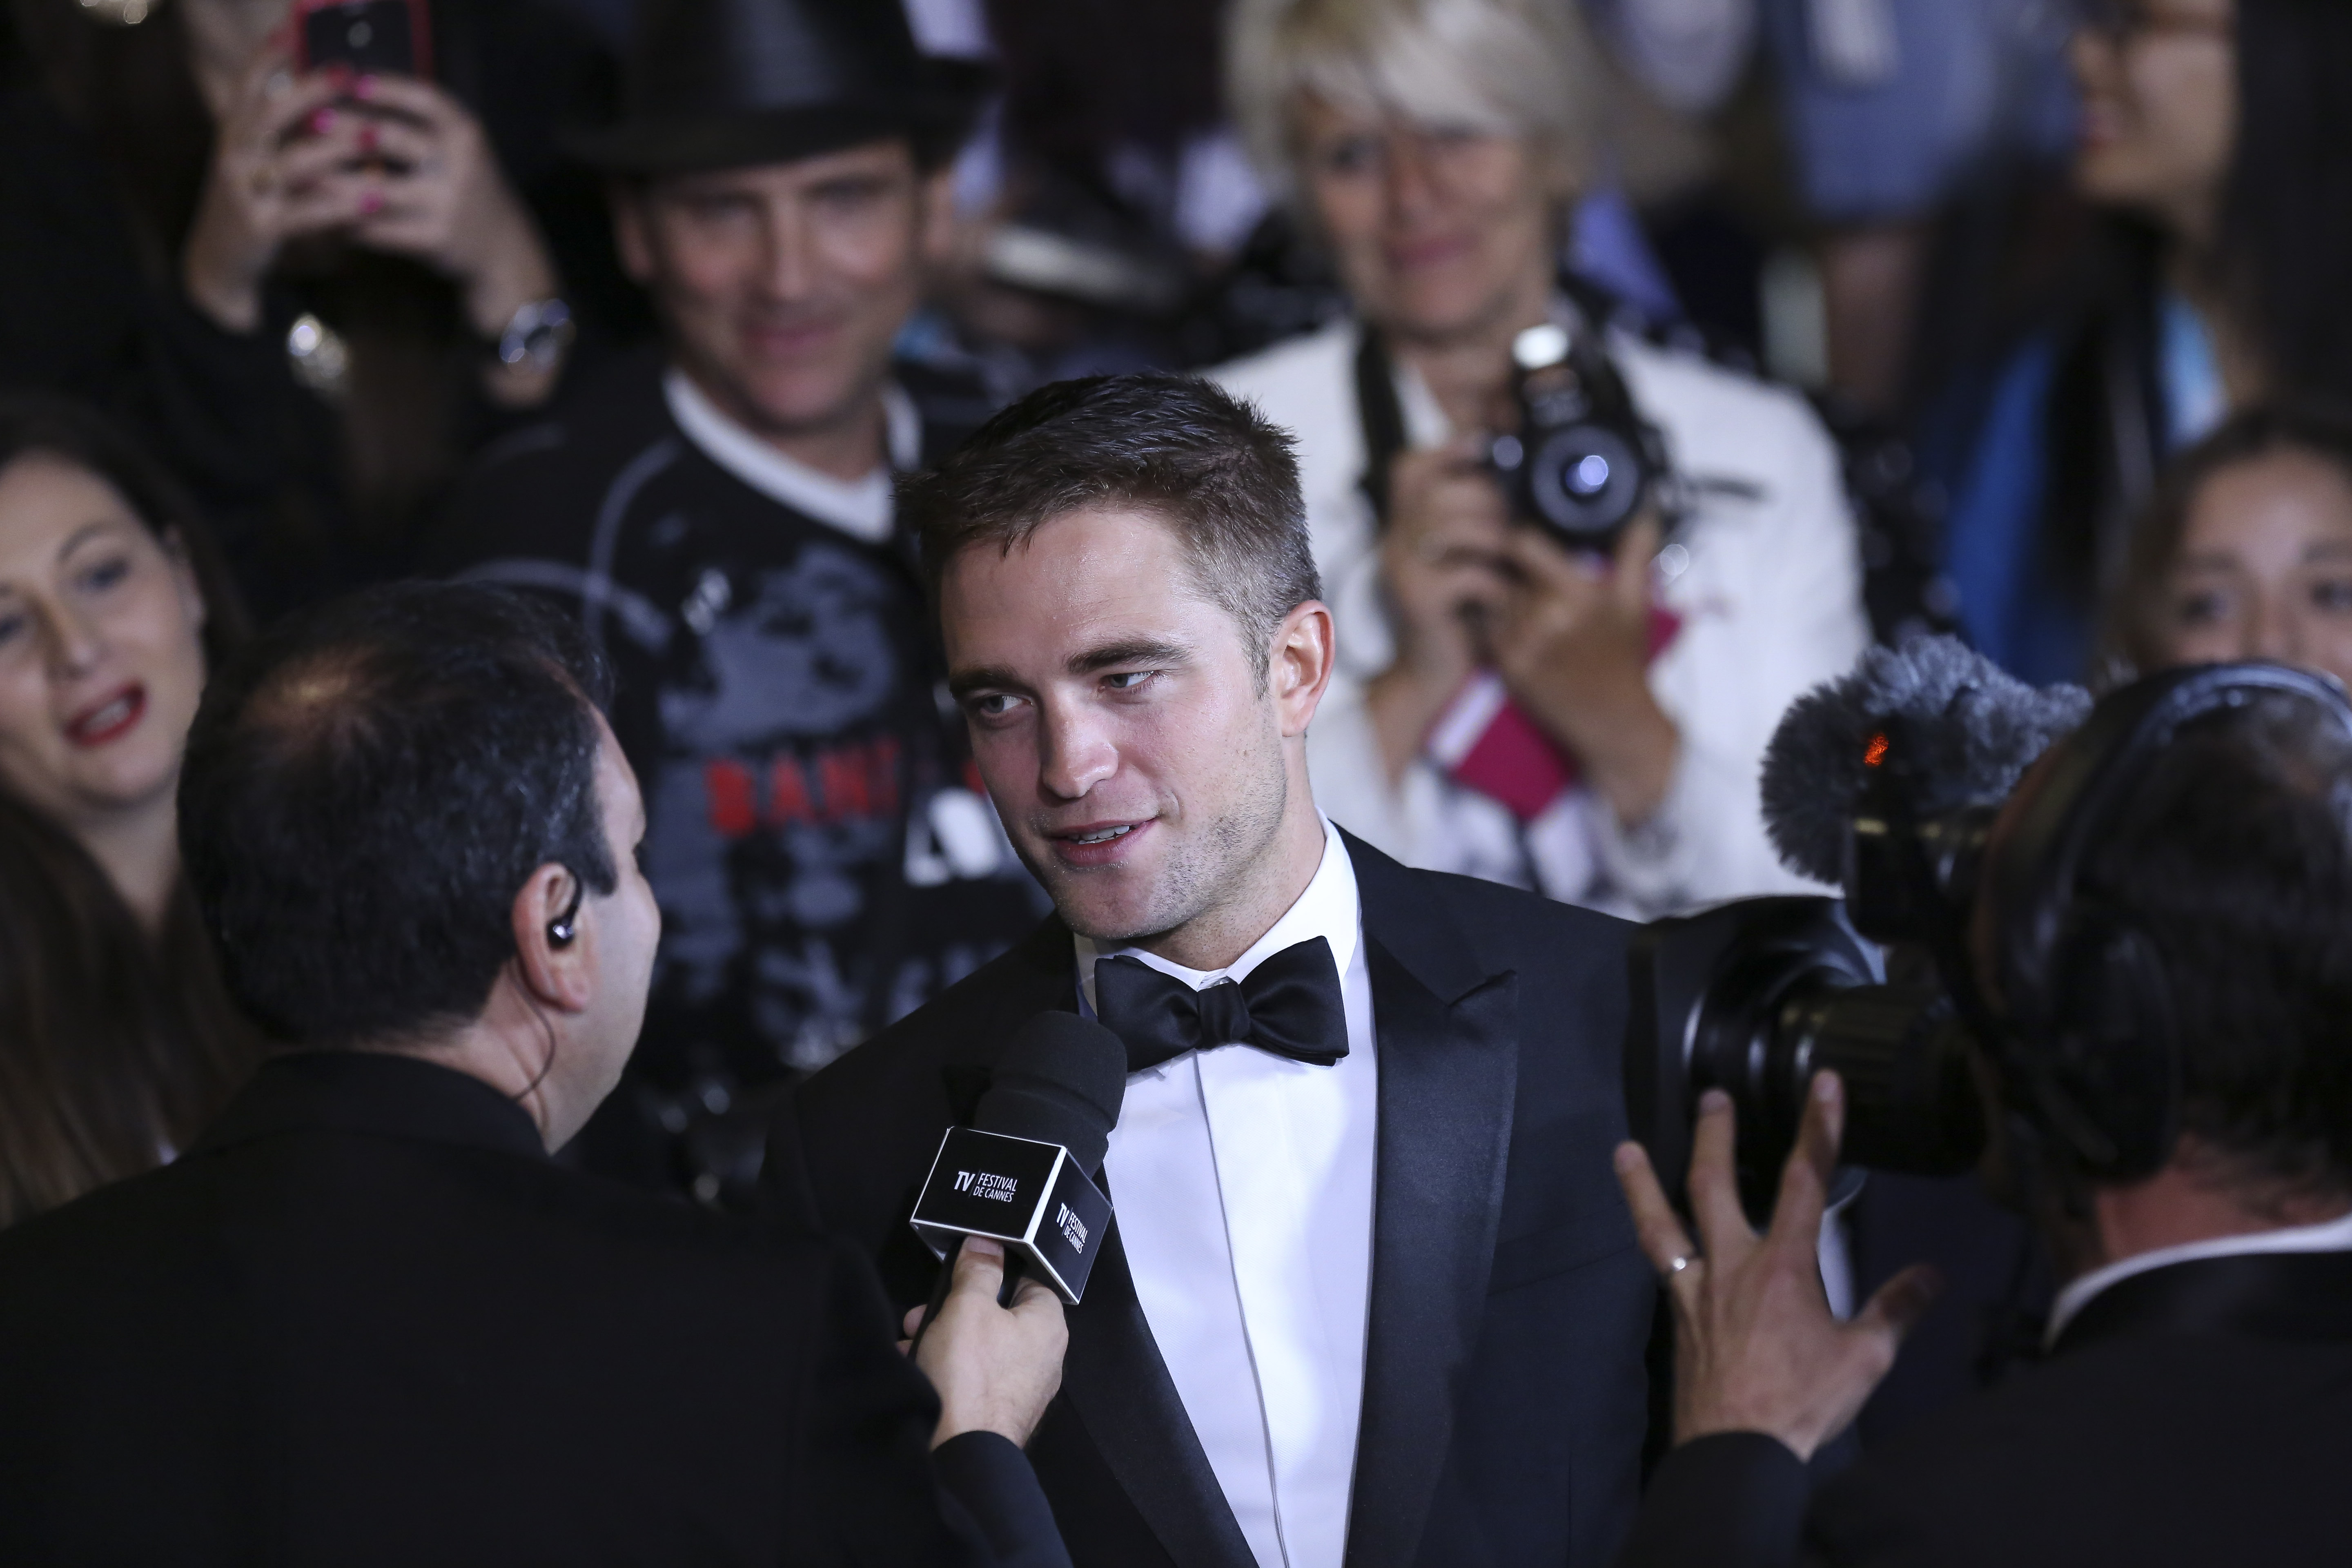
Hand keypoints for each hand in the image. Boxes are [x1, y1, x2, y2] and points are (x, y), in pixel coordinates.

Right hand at [183, 43, 378, 331]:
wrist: (219, 262)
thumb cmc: (252, 201)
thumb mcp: (257, 161)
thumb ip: (279, 131)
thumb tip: (320, 91)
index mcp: (232, 135)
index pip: (246, 86)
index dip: (267, 57)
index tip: (291, 28)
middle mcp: (234, 157)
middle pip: (270, 115)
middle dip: (309, 92)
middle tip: (349, 74)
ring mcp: (244, 193)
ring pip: (292, 164)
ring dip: (335, 149)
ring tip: (373, 137)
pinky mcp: (260, 229)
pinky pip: (303, 213)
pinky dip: (339, 206)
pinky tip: (372, 200)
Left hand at [336, 75, 557, 331]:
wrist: (503, 250)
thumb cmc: (469, 189)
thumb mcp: (460, 150)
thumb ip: (422, 125)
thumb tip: (356, 93)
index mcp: (466, 134)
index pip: (424, 98)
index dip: (385, 87)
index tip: (349, 80)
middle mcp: (460, 166)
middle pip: (393, 138)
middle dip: (348, 128)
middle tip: (312, 121)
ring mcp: (447, 205)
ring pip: (378, 189)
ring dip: (336, 181)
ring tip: (305, 173)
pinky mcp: (435, 240)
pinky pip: (381, 230)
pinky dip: (349, 223)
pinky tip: (325, 214)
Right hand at [901, 1239, 1067, 1448]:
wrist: (958, 1455)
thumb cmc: (970, 1378)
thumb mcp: (967, 1306)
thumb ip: (978, 1269)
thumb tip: (986, 1243)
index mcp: (1047, 1326)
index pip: (1028, 1280)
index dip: (994, 1271)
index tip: (963, 1272)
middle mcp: (1042, 1358)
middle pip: (995, 1315)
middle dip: (953, 1310)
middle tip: (923, 1313)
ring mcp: (1020, 1389)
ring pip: (977, 1347)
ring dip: (941, 1339)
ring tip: (911, 1341)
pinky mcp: (996, 1411)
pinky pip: (970, 1377)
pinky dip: (944, 1370)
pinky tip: (915, 1368)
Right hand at [1365, 436, 1513, 777]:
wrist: (1428, 677)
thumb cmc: (1456, 617)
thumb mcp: (1462, 564)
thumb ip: (1474, 527)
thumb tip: (1511, 487)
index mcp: (1405, 527)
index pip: (1409, 469)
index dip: (1444, 449)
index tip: (1482, 444)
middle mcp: (1395, 542)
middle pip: (1439, 492)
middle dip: (1487, 501)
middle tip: (1511, 528)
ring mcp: (1403, 570)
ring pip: (1453, 527)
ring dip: (1494, 539)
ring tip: (1510, 562)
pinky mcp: (1418, 600)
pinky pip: (1466, 574)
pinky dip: (1495, 585)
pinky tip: (1503, 600)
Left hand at [1489, 514, 1678, 824]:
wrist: (1613, 721)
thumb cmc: (1623, 662)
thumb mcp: (1635, 603)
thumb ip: (1636, 551)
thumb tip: (1645, 511)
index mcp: (1576, 595)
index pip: (1523, 544)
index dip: (1519, 533)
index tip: (1522, 531)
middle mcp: (1545, 617)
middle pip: (1504, 568)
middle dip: (1511, 564)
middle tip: (1522, 565)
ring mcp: (1522, 644)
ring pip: (1492, 597)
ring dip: (1501, 592)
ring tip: (1520, 596)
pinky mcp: (1507, 666)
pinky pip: (1486, 628)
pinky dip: (1494, 620)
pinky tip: (1513, 622)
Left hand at [1613, 1074, 1940, 1460]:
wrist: (1735, 1450)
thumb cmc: (1801, 1403)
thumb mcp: (1865, 1358)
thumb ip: (1896, 1309)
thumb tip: (1932, 1275)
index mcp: (1783, 1265)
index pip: (1806, 1180)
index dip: (1818, 1127)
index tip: (1822, 1082)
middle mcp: (1732, 1264)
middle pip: (1715, 1183)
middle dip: (1715, 1135)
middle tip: (1711, 1096)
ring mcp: (1695, 1289)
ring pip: (1662, 1222)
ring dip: (1642, 1183)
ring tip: (1624, 1150)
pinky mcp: (1677, 1317)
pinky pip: (1660, 1267)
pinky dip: (1654, 1243)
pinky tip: (1651, 1236)